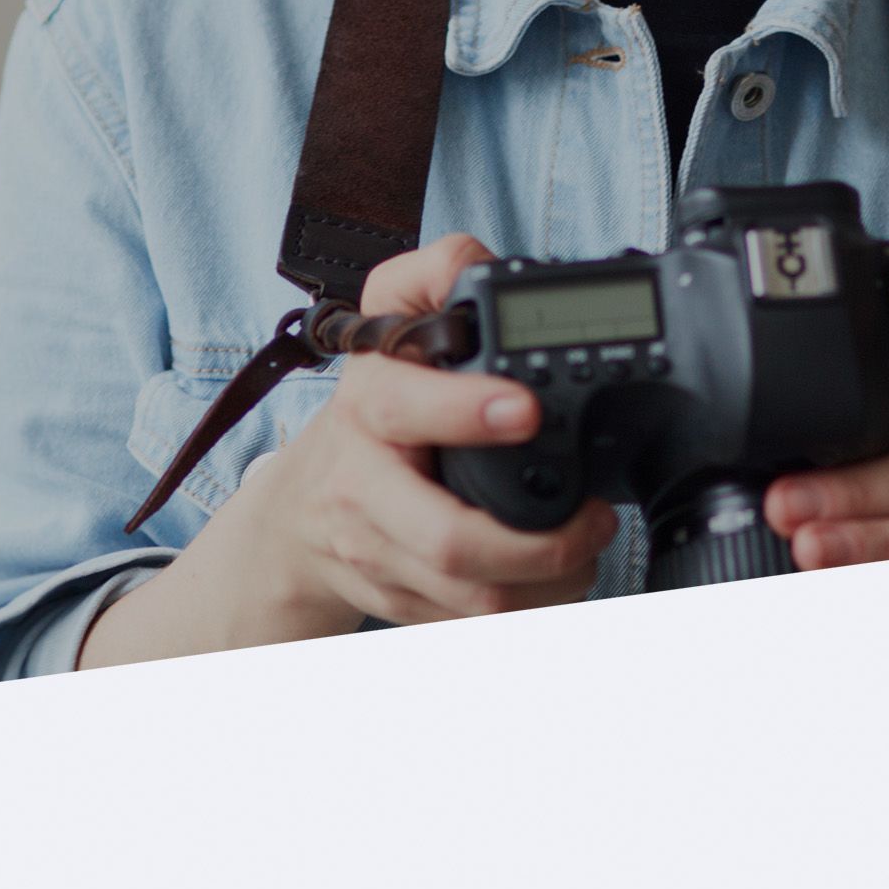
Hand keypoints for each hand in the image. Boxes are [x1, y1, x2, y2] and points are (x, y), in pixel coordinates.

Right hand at [79, 234, 615, 665]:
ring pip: (471, 599)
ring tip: (590, 551)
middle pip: (448, 542)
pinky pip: (470, 628)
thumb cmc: (365, 416)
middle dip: (538, 545)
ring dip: (549, 586)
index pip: (408, 410)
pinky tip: (558, 586)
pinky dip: (528, 615)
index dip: (467, 411)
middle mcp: (365, 489)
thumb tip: (483, 259)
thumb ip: (433, 274)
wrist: (294, 519)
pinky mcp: (398, 605)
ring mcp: (379, 557)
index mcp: (369, 408)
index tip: (529, 408)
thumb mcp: (385, 325)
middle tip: (594, 519)